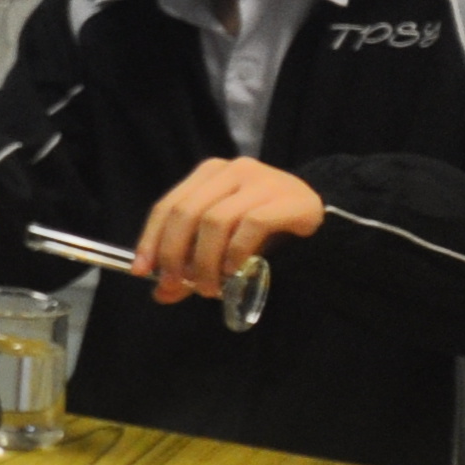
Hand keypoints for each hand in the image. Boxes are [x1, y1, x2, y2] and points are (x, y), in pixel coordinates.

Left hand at [135, 158, 322, 304]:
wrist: (322, 216)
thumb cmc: (267, 228)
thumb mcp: (223, 242)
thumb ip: (192, 263)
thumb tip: (161, 293)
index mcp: (209, 174)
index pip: (167, 205)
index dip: (151, 239)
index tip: (142, 270)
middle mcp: (232, 170)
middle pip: (186, 212)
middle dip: (175, 254)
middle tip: (177, 286)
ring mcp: (261, 180)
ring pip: (215, 221)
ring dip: (205, 261)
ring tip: (209, 288)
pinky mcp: (287, 199)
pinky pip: (250, 226)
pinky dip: (235, 253)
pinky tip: (234, 272)